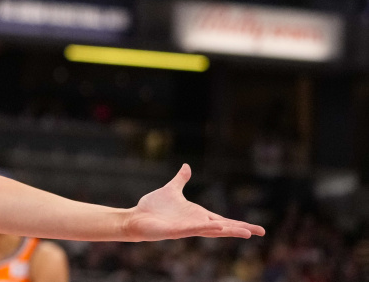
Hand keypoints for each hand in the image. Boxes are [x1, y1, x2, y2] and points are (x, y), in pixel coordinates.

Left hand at [124, 164, 264, 240]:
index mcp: (197, 214)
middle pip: (223, 227)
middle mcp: (196, 222)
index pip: (223, 220)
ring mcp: (187, 228)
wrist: (136, 217)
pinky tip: (219, 228)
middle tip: (261, 232)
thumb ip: (181, 179)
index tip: (256, 229)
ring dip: (229, 231)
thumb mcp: (171, 189)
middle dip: (241, 229)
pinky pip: (194, 229)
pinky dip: (206, 228)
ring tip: (247, 233)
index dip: (239, 224)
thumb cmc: (153, 207)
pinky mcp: (177, 231)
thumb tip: (187, 166)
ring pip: (212, 231)